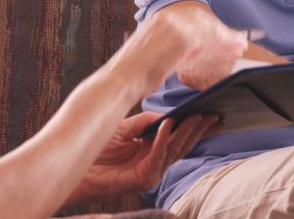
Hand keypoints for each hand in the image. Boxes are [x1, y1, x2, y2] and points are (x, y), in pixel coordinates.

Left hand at [68, 112, 220, 203]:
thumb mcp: (126, 127)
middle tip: (215, 115)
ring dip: (187, 131)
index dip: (198, 128)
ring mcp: (151, 172)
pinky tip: (170, 123)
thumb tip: (169, 115)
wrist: (78, 167)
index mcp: (153, 149)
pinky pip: (158, 155)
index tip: (214, 114)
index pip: (181, 138)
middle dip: (200, 129)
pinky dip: (164, 138)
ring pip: (175, 150)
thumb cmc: (98, 147)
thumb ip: (147, 121)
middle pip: (184, 144)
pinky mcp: (143, 179)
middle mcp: (155, 162)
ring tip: (197, 115)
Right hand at [118, 2, 247, 94]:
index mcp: (157, 21)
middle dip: (222, 32)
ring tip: (241, 46)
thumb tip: (183, 53)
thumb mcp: (151, 55)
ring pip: (208, 29)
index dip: (210, 29)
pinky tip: (233, 50)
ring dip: (227, 38)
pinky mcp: (181, 37)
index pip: (191, 20)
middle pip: (202, 21)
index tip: (224, 35)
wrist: (120, 80)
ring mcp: (173, 26)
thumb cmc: (132, 75)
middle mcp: (165, 18)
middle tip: (240, 40)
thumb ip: (169, 49)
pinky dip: (223, 44)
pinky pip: (208, 39)